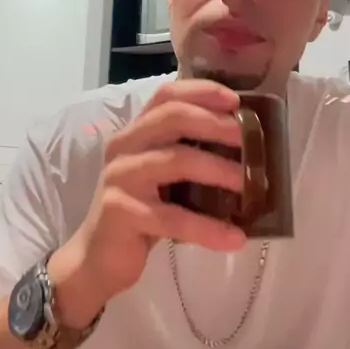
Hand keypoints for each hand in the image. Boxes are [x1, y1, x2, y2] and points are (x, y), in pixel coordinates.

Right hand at [49, 79, 245, 327]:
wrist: (99, 257)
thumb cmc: (141, 211)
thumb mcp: (163, 176)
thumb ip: (188, 153)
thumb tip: (246, 145)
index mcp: (136, 132)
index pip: (166, 96)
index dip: (201, 91)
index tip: (235, 101)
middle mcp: (124, 146)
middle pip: (171, 117)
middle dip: (214, 123)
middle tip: (248, 138)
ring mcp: (120, 177)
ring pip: (176, 161)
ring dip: (218, 169)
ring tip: (250, 184)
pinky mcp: (121, 212)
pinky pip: (173, 218)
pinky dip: (208, 229)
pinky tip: (234, 238)